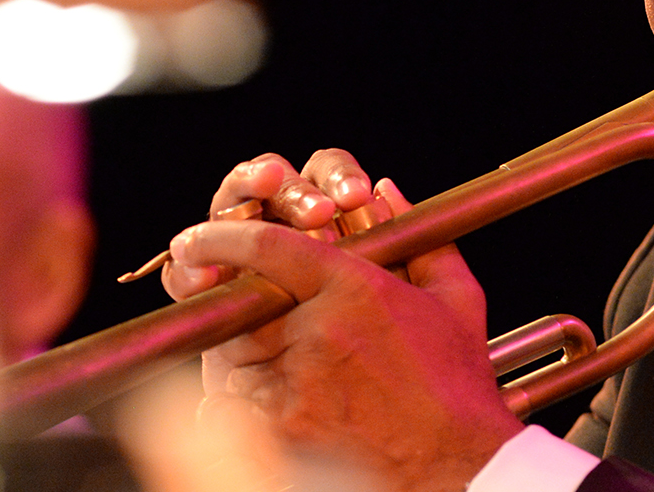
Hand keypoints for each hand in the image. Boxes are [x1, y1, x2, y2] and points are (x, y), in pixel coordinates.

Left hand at [163, 150, 524, 491]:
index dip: (220, 237)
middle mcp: (319, 329)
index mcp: (354, 288)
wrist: (460, 469)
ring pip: (235, 358)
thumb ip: (417, 237)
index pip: (266, 246)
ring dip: (244, 361)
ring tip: (280, 374)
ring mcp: (298, 381)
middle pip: (242, 305)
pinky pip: (238, 406)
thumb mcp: (454, 301)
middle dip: (240, 313)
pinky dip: (245, 406)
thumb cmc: (458, 387)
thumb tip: (386, 190)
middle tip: (253, 324)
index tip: (193, 239)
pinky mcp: (286, 427)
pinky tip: (279, 410)